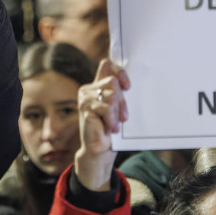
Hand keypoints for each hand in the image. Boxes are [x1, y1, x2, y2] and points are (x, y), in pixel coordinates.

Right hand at [74, 59, 129, 190]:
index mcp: (97, 86)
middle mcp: (89, 89)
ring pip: (111, 95)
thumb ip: (120, 94)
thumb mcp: (118, 108)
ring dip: (118, 112)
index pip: (107, 65)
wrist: (100, 149)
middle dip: (122, 100)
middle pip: (113, 82)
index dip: (119, 71)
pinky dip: (112, 119)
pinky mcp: (85, 107)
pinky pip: (106, 107)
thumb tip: (130, 83)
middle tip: (124, 117)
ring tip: (117, 124)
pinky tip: (112, 128)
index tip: (128, 87)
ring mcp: (85, 97)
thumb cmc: (111, 129)